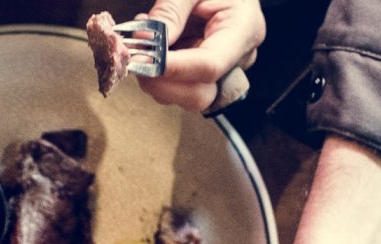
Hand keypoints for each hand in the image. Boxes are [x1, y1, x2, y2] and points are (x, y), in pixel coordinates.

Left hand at [137, 0, 264, 112]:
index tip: (143, 61)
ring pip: (184, 96)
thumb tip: (146, 42)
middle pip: (199, 95)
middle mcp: (237, 59)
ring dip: (155, 78)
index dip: (174, 69)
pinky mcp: (205, 75)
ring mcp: (223, 71)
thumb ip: (171, 10)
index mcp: (244, 30)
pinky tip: (151, 49)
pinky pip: (179, 87)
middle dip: (162, 84)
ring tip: (143, 43)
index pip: (210, 66)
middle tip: (136, 60)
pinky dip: (158, 75)